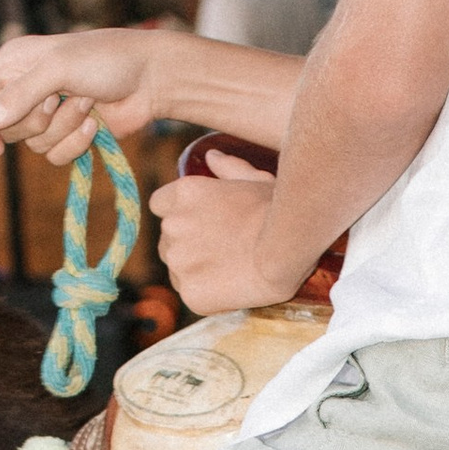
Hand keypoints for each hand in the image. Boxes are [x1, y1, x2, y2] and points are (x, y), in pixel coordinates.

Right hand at [0, 26, 180, 167]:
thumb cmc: (106, 60)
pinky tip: (95, 122)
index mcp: (13, 64)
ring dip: (64, 128)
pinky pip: (56, 156)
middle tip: (59, 98)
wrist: (152, 78)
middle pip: (4, 128)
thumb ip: (21, 94)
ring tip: (86, 103)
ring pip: (34, 145)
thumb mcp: (58, 69)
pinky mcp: (69, 134)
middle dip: (36, 120)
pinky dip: (77, 143)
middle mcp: (25, 89)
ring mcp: (48, 114)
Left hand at [151, 149, 297, 313]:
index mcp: (183, 194)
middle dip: (188, 243)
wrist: (288, 249)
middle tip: (223, 249)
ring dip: (195, 268)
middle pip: (167, 238)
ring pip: (177, 268)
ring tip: (230, 268)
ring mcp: (179, 261)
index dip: (179, 215)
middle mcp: (173, 225)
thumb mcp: (255, 180)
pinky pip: (191, 294)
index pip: (160, 205)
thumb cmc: (277, 210)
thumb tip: (212, 156)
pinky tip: (233, 287)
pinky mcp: (190, 292)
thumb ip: (228, 168)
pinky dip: (208, 294)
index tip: (202, 223)